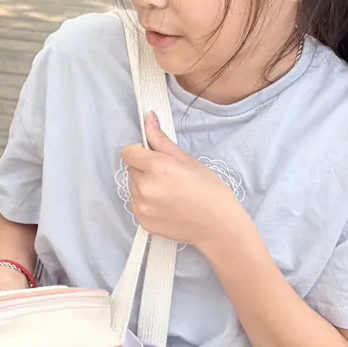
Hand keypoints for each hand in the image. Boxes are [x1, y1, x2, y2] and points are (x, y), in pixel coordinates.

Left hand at [120, 113, 247, 256]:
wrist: (218, 226)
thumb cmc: (209, 191)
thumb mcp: (187, 160)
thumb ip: (161, 141)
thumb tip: (148, 119)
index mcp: (157, 167)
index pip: (129, 152)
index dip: (140, 152)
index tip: (152, 156)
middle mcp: (145, 187)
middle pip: (131, 169)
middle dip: (144, 169)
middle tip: (168, 176)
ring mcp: (142, 206)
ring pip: (133, 187)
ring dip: (144, 186)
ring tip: (169, 192)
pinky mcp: (143, 221)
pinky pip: (136, 204)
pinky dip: (146, 202)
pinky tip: (166, 205)